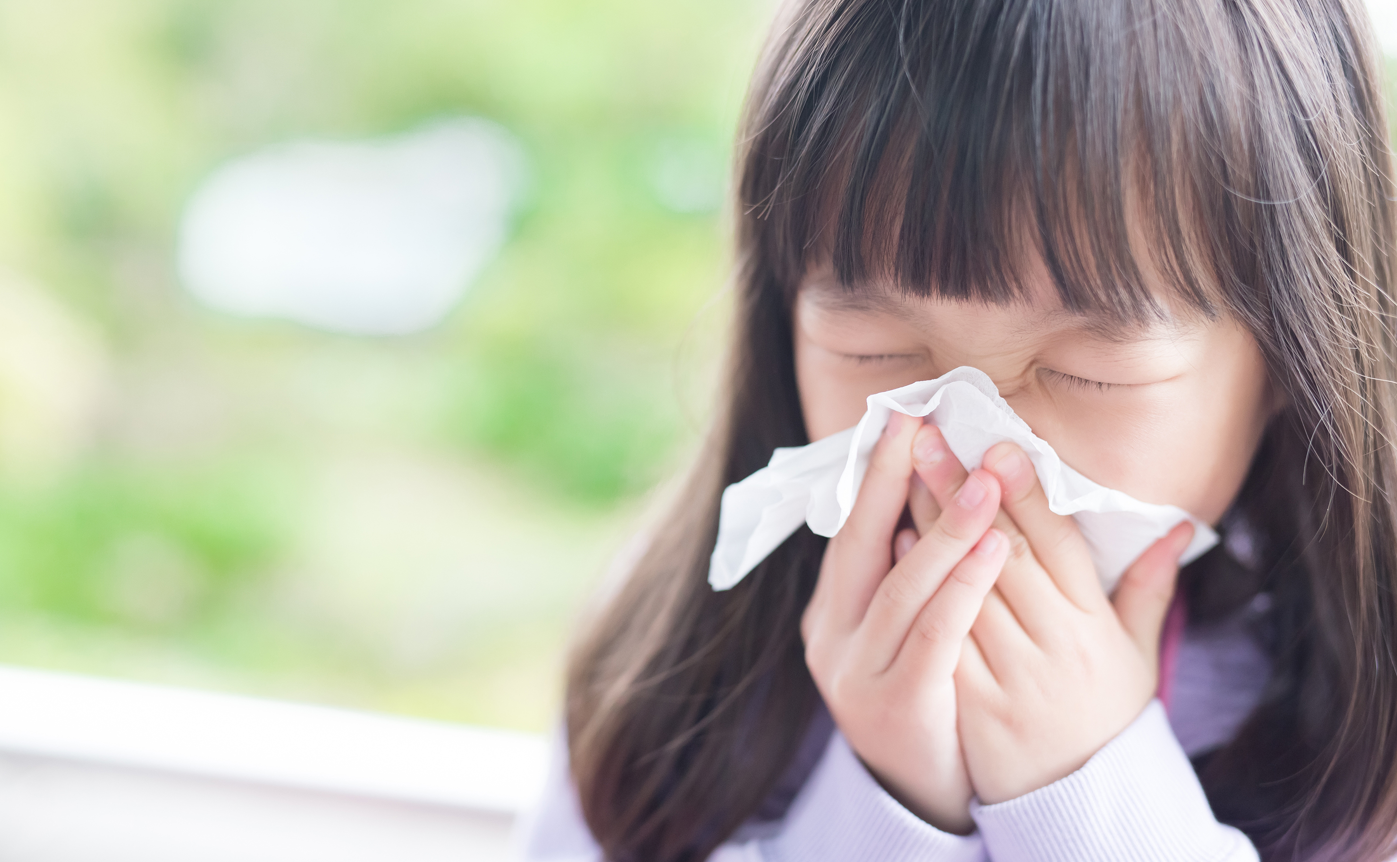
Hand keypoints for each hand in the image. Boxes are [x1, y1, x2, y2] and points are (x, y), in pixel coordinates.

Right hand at [801, 412, 1007, 833]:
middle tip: (923, 423)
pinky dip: (962, 585)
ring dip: (943, 527)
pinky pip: (933, 633)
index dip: (876, 474)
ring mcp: (855, 672)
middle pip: (861, 545)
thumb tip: (931, 495)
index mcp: (831, 611)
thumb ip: (905, 570)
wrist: (920, 793)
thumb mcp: (900, 631)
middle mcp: (830, 636)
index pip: (851, 530)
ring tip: (982, 479)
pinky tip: (995, 547)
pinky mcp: (894, 704)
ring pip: (901, 587)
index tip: (904, 417)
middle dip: (892, 481)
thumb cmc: (922, 694)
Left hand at [906, 432, 1193, 803]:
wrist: (1076, 803)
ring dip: (934, 526)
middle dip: (965, 490)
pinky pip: (942, 634)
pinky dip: (921, 587)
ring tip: (905, 473)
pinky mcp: (971, 702)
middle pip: (1004, 553)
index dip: (1026, 492)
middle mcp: (1054, 645)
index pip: (1058, 545)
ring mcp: (1011, 675)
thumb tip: (1179, 525)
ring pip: (967, 586)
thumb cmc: (1103, 717)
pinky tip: (897, 544)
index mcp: (1093, 626)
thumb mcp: (1137, 656)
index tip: (997, 444)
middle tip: (932, 438)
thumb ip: (1150, 588)